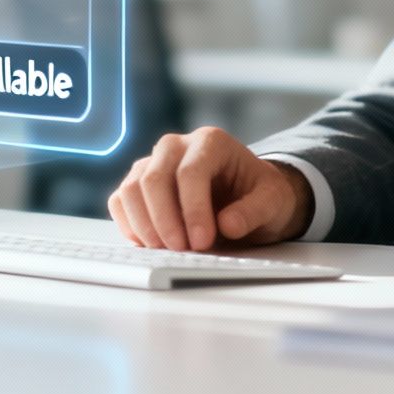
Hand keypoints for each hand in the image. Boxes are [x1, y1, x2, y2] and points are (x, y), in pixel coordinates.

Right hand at [109, 127, 311, 249]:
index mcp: (210, 142)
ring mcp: (153, 163)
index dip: (193, 209)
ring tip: (167, 251)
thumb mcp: (273, 201)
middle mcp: (176, 146)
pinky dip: (130, 225)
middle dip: (165, 220)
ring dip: (145, 225)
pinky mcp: (138, 184)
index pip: (191, 172)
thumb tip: (227, 224)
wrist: (248, 195)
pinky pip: (120, 201)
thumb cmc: (259, 194)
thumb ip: (254, 210)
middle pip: (154, 178)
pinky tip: (150, 245)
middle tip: (182, 251)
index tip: (202, 242)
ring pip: (132, 189)